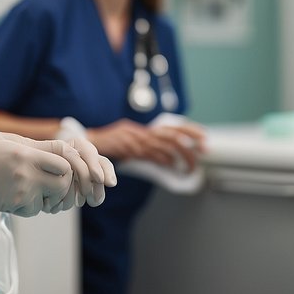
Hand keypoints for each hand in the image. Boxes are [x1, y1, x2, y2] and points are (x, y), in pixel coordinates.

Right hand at [0, 132, 113, 215]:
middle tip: (59, 187)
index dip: (75, 163)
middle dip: (68, 184)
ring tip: (37, 191)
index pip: (66, 155)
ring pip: (54, 196)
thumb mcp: (5, 140)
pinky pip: (36, 208)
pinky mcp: (12, 204)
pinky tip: (17, 198)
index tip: (73, 171)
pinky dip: (33, 206)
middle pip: (66, 178)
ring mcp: (20, 188)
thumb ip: (33, 145)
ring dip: (51, 197)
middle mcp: (26, 168)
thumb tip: (62, 150)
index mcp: (25, 150)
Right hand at [88, 119, 206, 171]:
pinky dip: (161, 159)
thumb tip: (168, 159)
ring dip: (179, 156)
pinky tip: (171, 165)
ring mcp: (134, 138)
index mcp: (144, 130)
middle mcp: (141, 132)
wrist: (87, 145)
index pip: (172, 127)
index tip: (204, 137)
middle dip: (190, 141)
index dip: (190, 131)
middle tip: (205, 149)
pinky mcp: (127, 146)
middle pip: (172, 134)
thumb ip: (148, 149)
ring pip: (163, 144)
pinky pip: (148, 152)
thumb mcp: (132, 144)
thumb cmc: (111, 147)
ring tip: (190, 166)